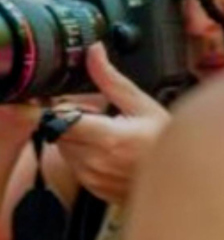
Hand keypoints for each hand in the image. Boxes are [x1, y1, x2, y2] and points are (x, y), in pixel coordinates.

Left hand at [56, 43, 170, 204]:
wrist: (182, 178)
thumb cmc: (164, 141)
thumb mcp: (140, 105)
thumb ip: (110, 79)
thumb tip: (94, 52)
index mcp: (107, 138)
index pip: (60, 120)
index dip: (63, 108)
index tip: (76, 104)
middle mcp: (96, 161)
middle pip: (58, 132)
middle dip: (70, 121)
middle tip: (97, 118)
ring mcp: (93, 177)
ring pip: (63, 149)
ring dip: (75, 138)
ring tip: (104, 134)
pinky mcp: (93, 187)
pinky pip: (73, 165)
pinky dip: (82, 155)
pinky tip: (105, 151)